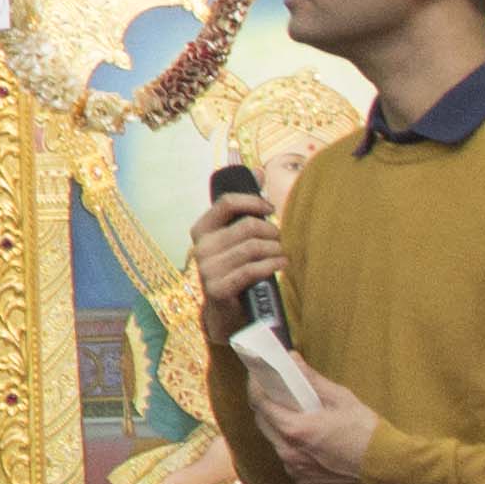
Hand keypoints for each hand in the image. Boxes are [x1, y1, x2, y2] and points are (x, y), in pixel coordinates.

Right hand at [186, 187, 283, 355]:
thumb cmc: (235, 269)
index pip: (225, 203)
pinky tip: (282, 265)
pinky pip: (251, 269)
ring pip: (252, 248)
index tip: (270, 209)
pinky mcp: (218, 288)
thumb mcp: (235, 237)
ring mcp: (207, 268)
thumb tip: (258, 169)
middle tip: (281, 240)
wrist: (225, 314)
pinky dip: (272, 265)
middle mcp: (200, 247)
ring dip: (276, 250)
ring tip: (284, 255)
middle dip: (271, 232)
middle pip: (246, 227)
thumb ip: (244, 207)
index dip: (252, 201)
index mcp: (202, 230)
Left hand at [255, 356, 384, 483]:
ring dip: (278, 427)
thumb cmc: (367, 430)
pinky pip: (288, 460)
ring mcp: (295, 470)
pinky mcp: (304, 482)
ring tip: (292, 414)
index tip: (258, 375)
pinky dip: (292, 447)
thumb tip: (292, 359)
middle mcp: (289, 453)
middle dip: (265, 405)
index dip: (256, 386)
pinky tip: (306, 439)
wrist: (388, 466)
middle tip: (274, 391)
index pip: (260, 403)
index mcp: (295, 430)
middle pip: (263, 423)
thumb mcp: (340, 398)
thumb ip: (311, 379)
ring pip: (275, 443)